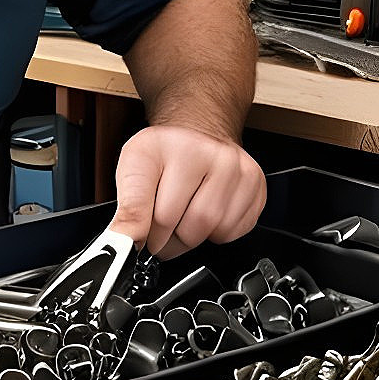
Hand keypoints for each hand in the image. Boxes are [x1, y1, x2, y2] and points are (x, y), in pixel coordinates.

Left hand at [109, 125, 265, 258]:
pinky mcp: (255, 184)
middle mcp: (204, 152)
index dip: (136, 236)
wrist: (198, 132)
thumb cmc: (165, 153)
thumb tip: (123, 244)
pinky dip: (216, 232)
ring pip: (208, 231)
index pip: (143, 207)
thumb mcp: (132, 169)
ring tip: (183, 217)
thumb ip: (127, 210)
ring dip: (191, 237)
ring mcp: (235, 168)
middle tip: (159, 229)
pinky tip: (207, 211)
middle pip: (179, 226)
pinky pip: (232, 231)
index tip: (133, 247)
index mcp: (163, 146)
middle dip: (165, 239)